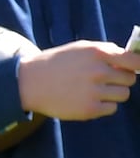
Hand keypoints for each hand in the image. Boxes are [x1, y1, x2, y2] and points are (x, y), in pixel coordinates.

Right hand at [17, 41, 139, 120]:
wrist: (29, 82)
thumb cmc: (56, 63)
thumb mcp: (79, 48)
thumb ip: (105, 51)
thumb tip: (131, 58)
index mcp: (96, 53)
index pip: (134, 60)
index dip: (139, 65)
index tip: (137, 68)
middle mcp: (97, 71)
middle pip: (130, 79)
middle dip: (121, 79)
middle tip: (105, 79)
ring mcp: (94, 91)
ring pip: (123, 94)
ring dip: (114, 93)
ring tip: (96, 90)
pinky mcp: (89, 109)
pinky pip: (112, 108)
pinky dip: (104, 105)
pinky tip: (88, 99)